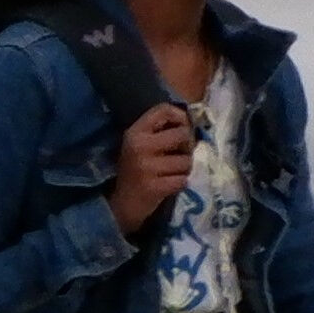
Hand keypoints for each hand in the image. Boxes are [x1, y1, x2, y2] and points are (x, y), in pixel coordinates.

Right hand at [106, 101, 196, 233]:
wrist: (122, 202)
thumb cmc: (136, 170)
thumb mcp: (141, 144)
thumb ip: (160, 131)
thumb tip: (192, 120)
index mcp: (135, 132)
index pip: (164, 110)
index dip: (182, 117)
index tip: (184, 128)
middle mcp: (139, 146)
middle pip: (183, 134)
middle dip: (187, 146)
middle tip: (178, 155)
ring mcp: (146, 167)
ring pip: (187, 160)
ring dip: (184, 168)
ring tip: (171, 172)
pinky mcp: (155, 186)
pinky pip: (184, 179)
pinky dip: (180, 183)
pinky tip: (169, 185)